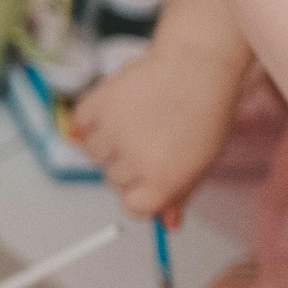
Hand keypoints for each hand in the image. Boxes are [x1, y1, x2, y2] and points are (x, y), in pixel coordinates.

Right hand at [71, 45, 246, 223]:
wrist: (198, 62)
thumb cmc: (206, 110)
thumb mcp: (201, 160)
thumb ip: (180, 193)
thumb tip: (167, 224)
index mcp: (162, 182)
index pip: (133, 207)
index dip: (141, 193)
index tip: (149, 179)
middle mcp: (133, 162)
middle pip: (113, 180)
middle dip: (128, 164)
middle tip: (152, 137)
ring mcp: (113, 132)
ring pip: (94, 154)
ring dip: (108, 141)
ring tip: (136, 118)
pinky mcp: (97, 105)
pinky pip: (81, 125)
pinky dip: (92, 119)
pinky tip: (117, 106)